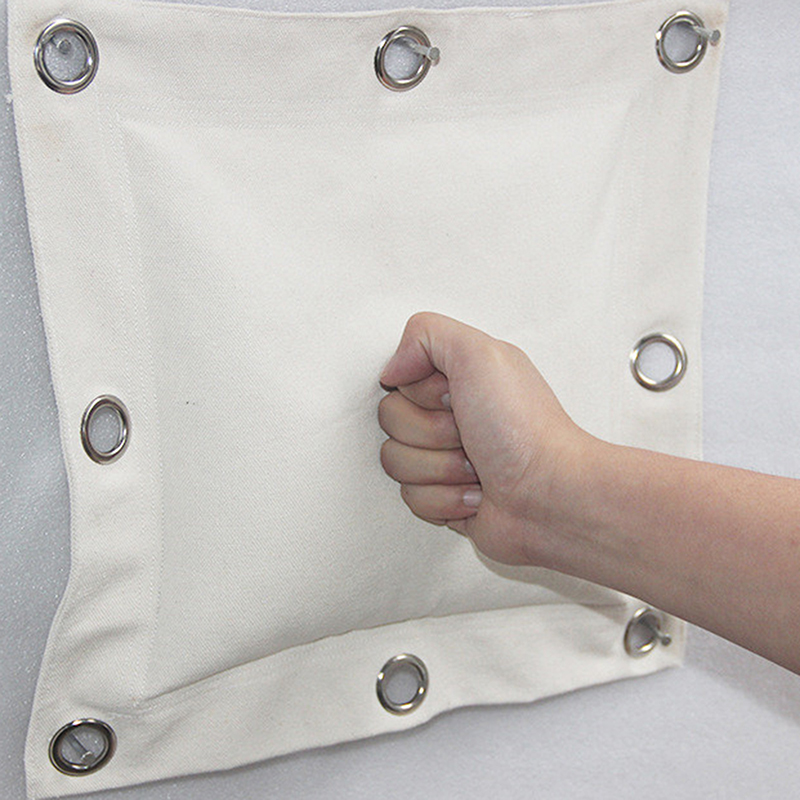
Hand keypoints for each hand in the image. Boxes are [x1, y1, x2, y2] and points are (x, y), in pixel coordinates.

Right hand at [378, 312, 588, 565]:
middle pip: (391, 420)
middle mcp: (449, 414)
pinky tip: (476, 494)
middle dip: (429, 433)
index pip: (398, 381)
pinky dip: (445, 499)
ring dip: (438, 468)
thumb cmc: (524, 429)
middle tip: (467, 434)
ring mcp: (444, 457)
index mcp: (458, 378)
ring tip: (476, 467)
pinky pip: (410, 498)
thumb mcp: (480, 354)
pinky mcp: (444, 497)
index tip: (454, 397)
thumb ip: (426, 335)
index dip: (421, 393)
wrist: (548, 496)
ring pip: (395, 462)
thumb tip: (392, 369)